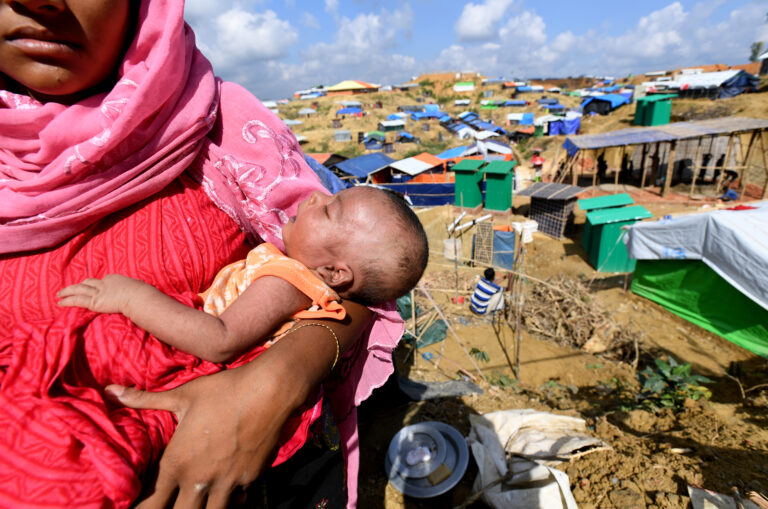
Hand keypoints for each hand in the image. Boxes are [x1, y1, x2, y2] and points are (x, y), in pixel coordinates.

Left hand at [57, 274, 141, 313]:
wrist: (138, 296)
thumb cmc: (142, 293)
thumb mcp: (138, 287)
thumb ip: (135, 288)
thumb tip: (142, 291)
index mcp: (114, 279)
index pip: (103, 281)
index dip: (97, 285)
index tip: (94, 288)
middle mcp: (104, 283)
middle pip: (88, 282)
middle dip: (79, 285)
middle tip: (71, 288)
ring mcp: (99, 292)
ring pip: (79, 289)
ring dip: (68, 291)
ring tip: (59, 294)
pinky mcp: (95, 302)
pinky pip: (77, 300)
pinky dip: (67, 300)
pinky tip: (60, 302)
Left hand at [107, 353, 305, 508]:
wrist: (270, 391)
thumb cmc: (224, 390)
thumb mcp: (183, 395)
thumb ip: (144, 399)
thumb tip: (109, 391)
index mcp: (177, 462)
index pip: (151, 503)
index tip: (139, 507)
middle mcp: (199, 479)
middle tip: (172, 502)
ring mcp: (227, 483)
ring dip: (204, 508)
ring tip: (198, 501)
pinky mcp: (250, 480)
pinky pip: (236, 500)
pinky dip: (229, 499)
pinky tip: (227, 492)